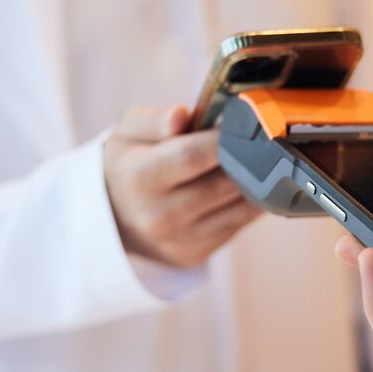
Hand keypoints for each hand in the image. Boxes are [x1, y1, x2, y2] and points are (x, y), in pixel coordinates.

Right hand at [104, 105, 261, 268]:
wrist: (111, 215)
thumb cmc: (127, 162)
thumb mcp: (129, 132)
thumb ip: (156, 120)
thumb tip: (181, 116)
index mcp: (139, 178)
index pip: (193, 155)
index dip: (224, 136)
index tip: (244, 120)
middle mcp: (158, 215)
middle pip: (223, 183)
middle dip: (248, 158)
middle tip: (262, 139)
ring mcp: (178, 241)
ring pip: (239, 208)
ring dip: (257, 183)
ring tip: (261, 160)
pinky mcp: (195, 255)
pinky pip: (237, 225)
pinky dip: (248, 204)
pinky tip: (246, 185)